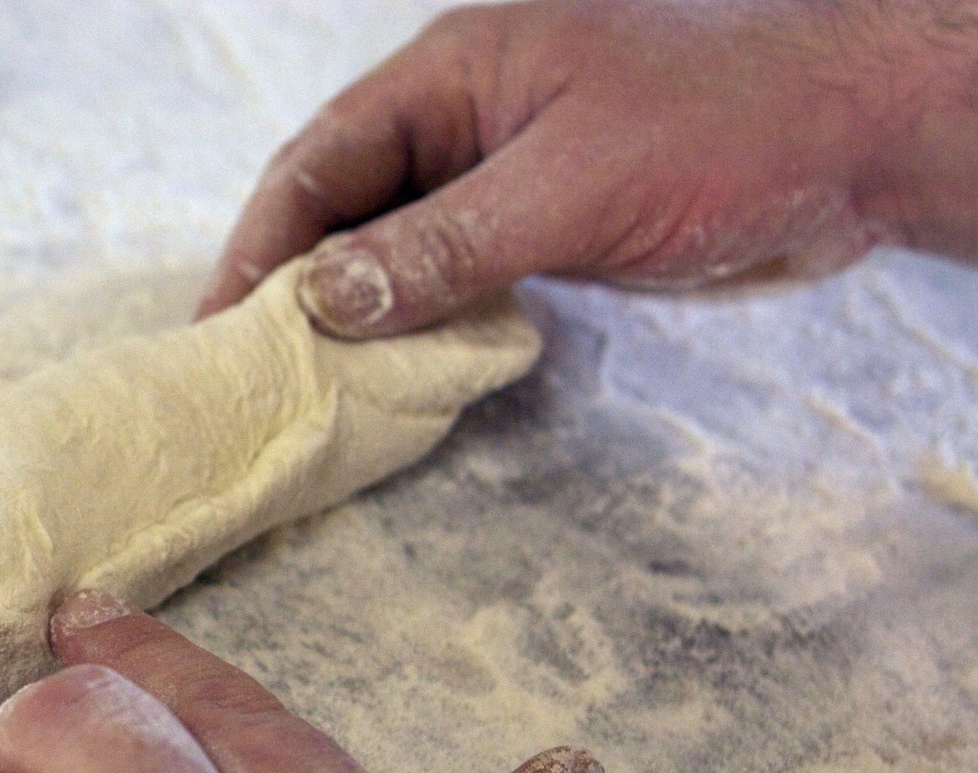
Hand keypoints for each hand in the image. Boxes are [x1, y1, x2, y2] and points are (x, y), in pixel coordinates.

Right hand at [198, 0, 977, 337]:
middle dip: (294, 283)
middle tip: (247, 372)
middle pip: (344, 204)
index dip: (264, 244)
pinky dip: (419, 320)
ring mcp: (503, 173)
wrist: (858, 140)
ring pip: (396, 246)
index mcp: (453, 77)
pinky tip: (394, 371)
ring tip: (305, 387)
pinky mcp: (544, 225)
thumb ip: (444, 244)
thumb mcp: (570, 186)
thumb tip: (326, 299)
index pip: (322, 160)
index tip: (222, 326)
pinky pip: (454, 273)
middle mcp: (464, 120)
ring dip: (354, 312)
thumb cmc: (724, 129)